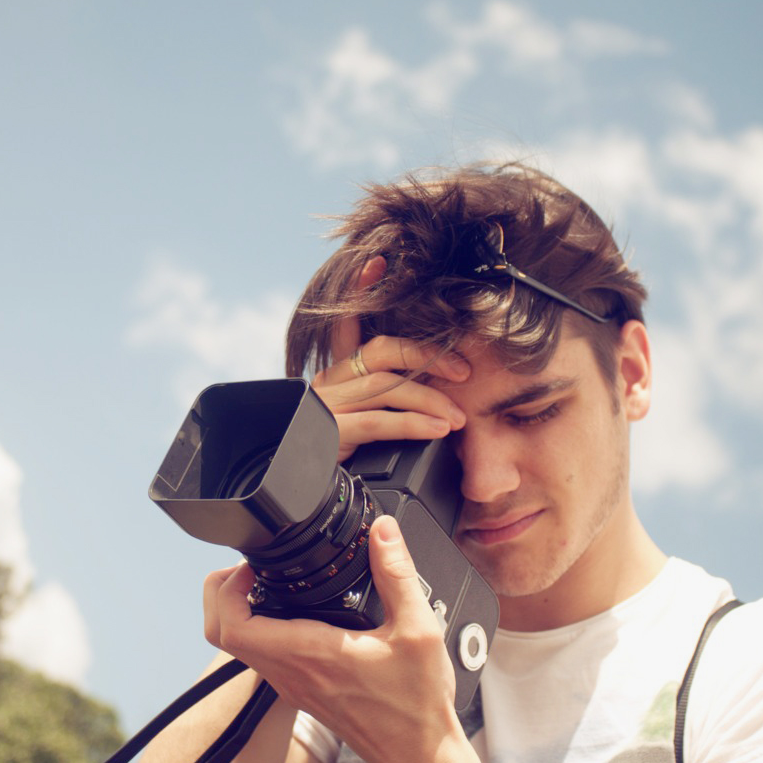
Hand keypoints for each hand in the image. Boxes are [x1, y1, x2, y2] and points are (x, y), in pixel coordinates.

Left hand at [203, 516, 493, 762]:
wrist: (418, 755)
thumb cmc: (416, 704)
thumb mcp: (420, 630)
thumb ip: (398, 574)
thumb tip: (383, 531)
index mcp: (309, 655)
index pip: (233, 626)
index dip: (227, 588)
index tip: (251, 564)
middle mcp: (291, 673)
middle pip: (222, 634)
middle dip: (223, 593)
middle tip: (251, 567)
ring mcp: (292, 685)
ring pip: (240, 647)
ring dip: (239, 611)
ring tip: (268, 581)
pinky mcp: (301, 691)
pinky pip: (262, 656)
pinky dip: (261, 628)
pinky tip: (294, 610)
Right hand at [311, 257, 470, 460]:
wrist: (297, 500)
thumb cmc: (337, 465)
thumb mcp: (363, 430)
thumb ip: (390, 410)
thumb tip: (437, 409)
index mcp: (335, 379)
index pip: (347, 326)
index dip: (358, 290)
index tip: (378, 262)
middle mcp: (328, 385)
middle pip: (381, 351)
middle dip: (427, 356)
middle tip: (465, 371)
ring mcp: (326, 407)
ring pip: (386, 386)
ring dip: (429, 399)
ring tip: (459, 417)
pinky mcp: (328, 432)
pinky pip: (378, 421)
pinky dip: (413, 424)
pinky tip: (437, 430)